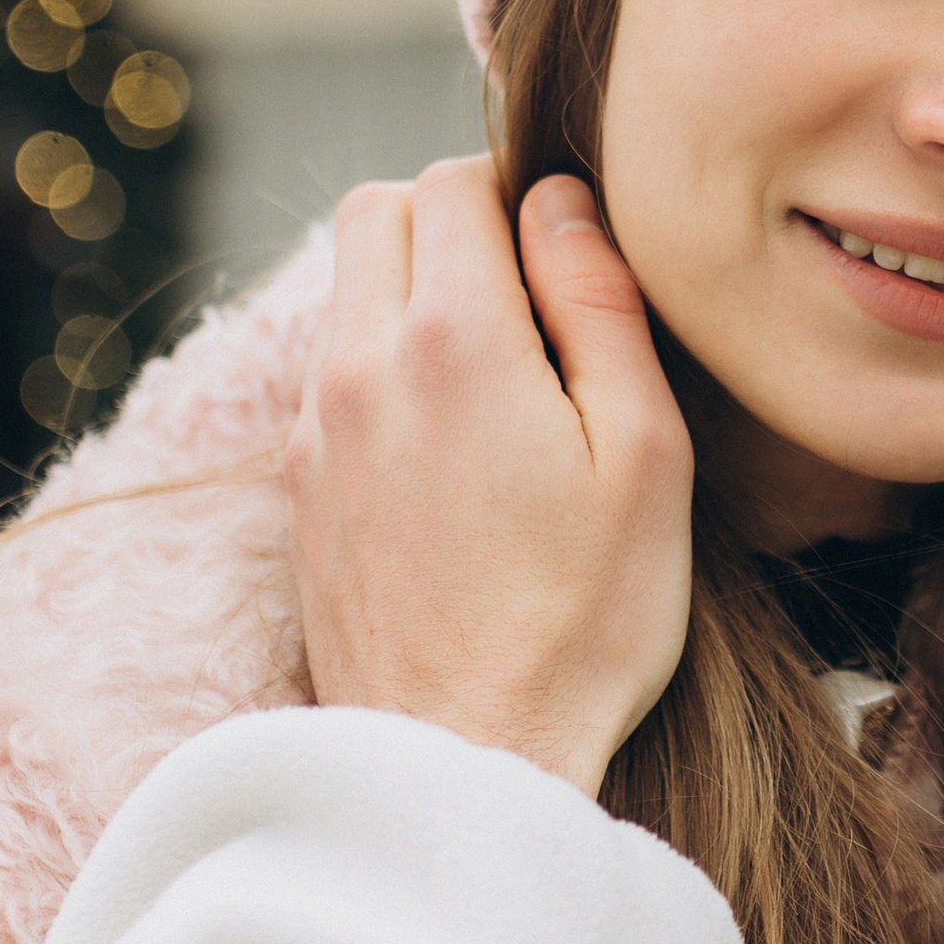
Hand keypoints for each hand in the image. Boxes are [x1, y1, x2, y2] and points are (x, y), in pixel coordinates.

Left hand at [285, 160, 693, 794]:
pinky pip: (331, 374)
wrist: (462, 762)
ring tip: (499, 388)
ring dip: (411, 297)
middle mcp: (361, 367)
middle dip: (448, 221)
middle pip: (375, 211)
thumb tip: (559, 204)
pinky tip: (453, 452)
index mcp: (454, 342)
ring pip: (345, 292)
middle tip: (529, 301)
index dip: (519, 193)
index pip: (455, 180)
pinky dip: (383, 370)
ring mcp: (316, 431)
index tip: (568, 256)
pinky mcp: (299, 490)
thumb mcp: (644, 459)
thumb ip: (601, 307)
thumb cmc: (580, 625)